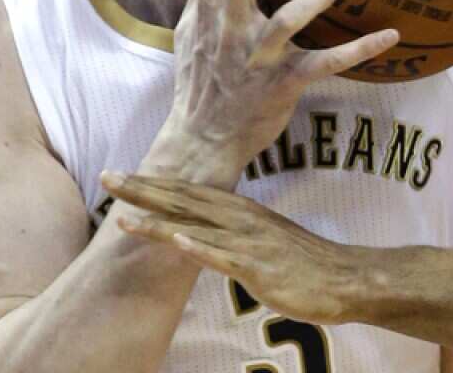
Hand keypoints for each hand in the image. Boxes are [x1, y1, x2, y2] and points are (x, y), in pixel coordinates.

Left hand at [102, 171, 370, 324]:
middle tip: (106, 178)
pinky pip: (226, 258)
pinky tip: (177, 242)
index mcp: (239, 211)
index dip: (151, 182)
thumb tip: (202, 229)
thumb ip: (233, 230)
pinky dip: (201, 248)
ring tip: (123, 215)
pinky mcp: (260, 268)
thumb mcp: (263, 237)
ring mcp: (250, 242)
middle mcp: (241, 219)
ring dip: (159, 221)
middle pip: (184, 201)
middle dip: (143, 190)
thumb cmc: (303, 262)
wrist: (345, 277)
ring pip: (197, 228)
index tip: (118, 174)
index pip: (188, 191)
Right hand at [161, 0, 398, 180]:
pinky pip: (328, 61)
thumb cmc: (201, 79)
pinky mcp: (283, 82)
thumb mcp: (192, 30)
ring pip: (287, 19)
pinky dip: (362, 48)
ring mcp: (257, 56)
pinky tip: (391, 35)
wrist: (202, 138)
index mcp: (206, 8)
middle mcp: (229, 27)